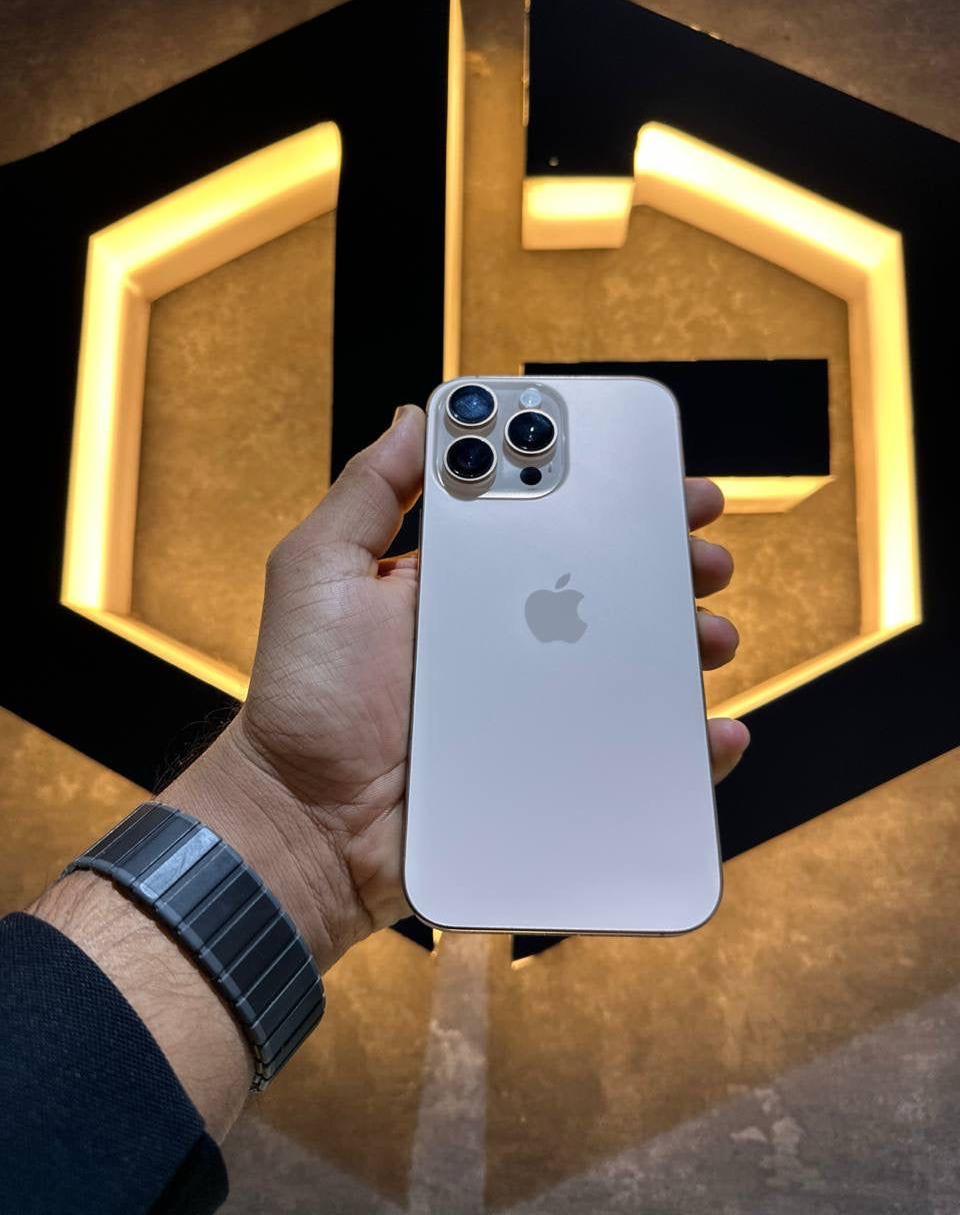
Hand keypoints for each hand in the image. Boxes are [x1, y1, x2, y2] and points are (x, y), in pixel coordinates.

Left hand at [170, 403, 747, 972]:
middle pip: (607, 585)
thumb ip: (367, 493)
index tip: (648, 466)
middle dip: (665, 558)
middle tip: (701, 549)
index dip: (602, 489)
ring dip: (686, 639)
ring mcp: (535, 703)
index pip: (547, 520)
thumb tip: (416, 416)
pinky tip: (711, 726)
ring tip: (709, 634)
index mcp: (464, 581)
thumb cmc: (306, 698)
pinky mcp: (551, 767)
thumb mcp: (321, 572)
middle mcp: (508, 636)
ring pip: (633, 662)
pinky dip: (686, 739)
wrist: (311, 823)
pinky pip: (634, 749)